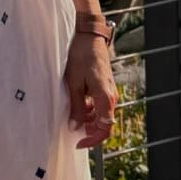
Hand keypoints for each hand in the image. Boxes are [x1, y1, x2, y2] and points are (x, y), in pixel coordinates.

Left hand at [63, 34, 117, 148]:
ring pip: (100, 114)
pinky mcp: (103, 86)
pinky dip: (88, 109)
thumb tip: (75, 127)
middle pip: (103, 123)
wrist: (87, 36)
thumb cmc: (80, 56)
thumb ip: (76, 107)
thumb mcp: (74, 83)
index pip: (105, 128)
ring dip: (87, 119)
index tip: (78, 143)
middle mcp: (110, 96)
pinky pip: (98, 104)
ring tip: (70, 116)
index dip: (92, 139)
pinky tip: (75, 105)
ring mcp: (108, 91)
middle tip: (71, 130)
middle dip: (88, 130)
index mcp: (105, 97)